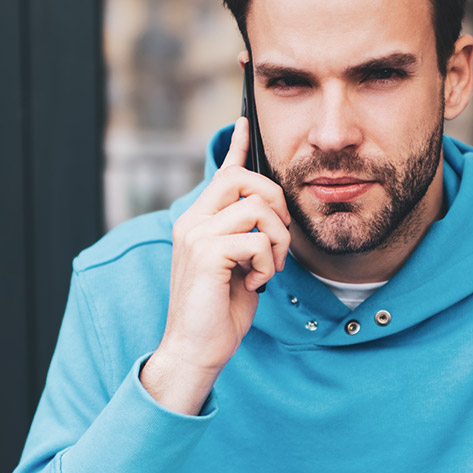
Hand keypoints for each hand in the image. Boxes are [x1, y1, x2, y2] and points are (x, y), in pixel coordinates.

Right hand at [142, 117, 291, 414]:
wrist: (196, 349)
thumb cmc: (219, 313)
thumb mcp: (239, 267)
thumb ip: (247, 238)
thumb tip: (271, 220)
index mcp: (198, 221)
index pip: (221, 173)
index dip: (237, 146)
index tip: (246, 122)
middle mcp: (192, 221)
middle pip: (243, 178)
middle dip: (276, 202)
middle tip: (280, 237)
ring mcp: (195, 235)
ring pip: (256, 208)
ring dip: (277, 240)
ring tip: (268, 268)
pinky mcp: (205, 253)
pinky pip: (256, 240)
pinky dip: (266, 263)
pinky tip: (255, 283)